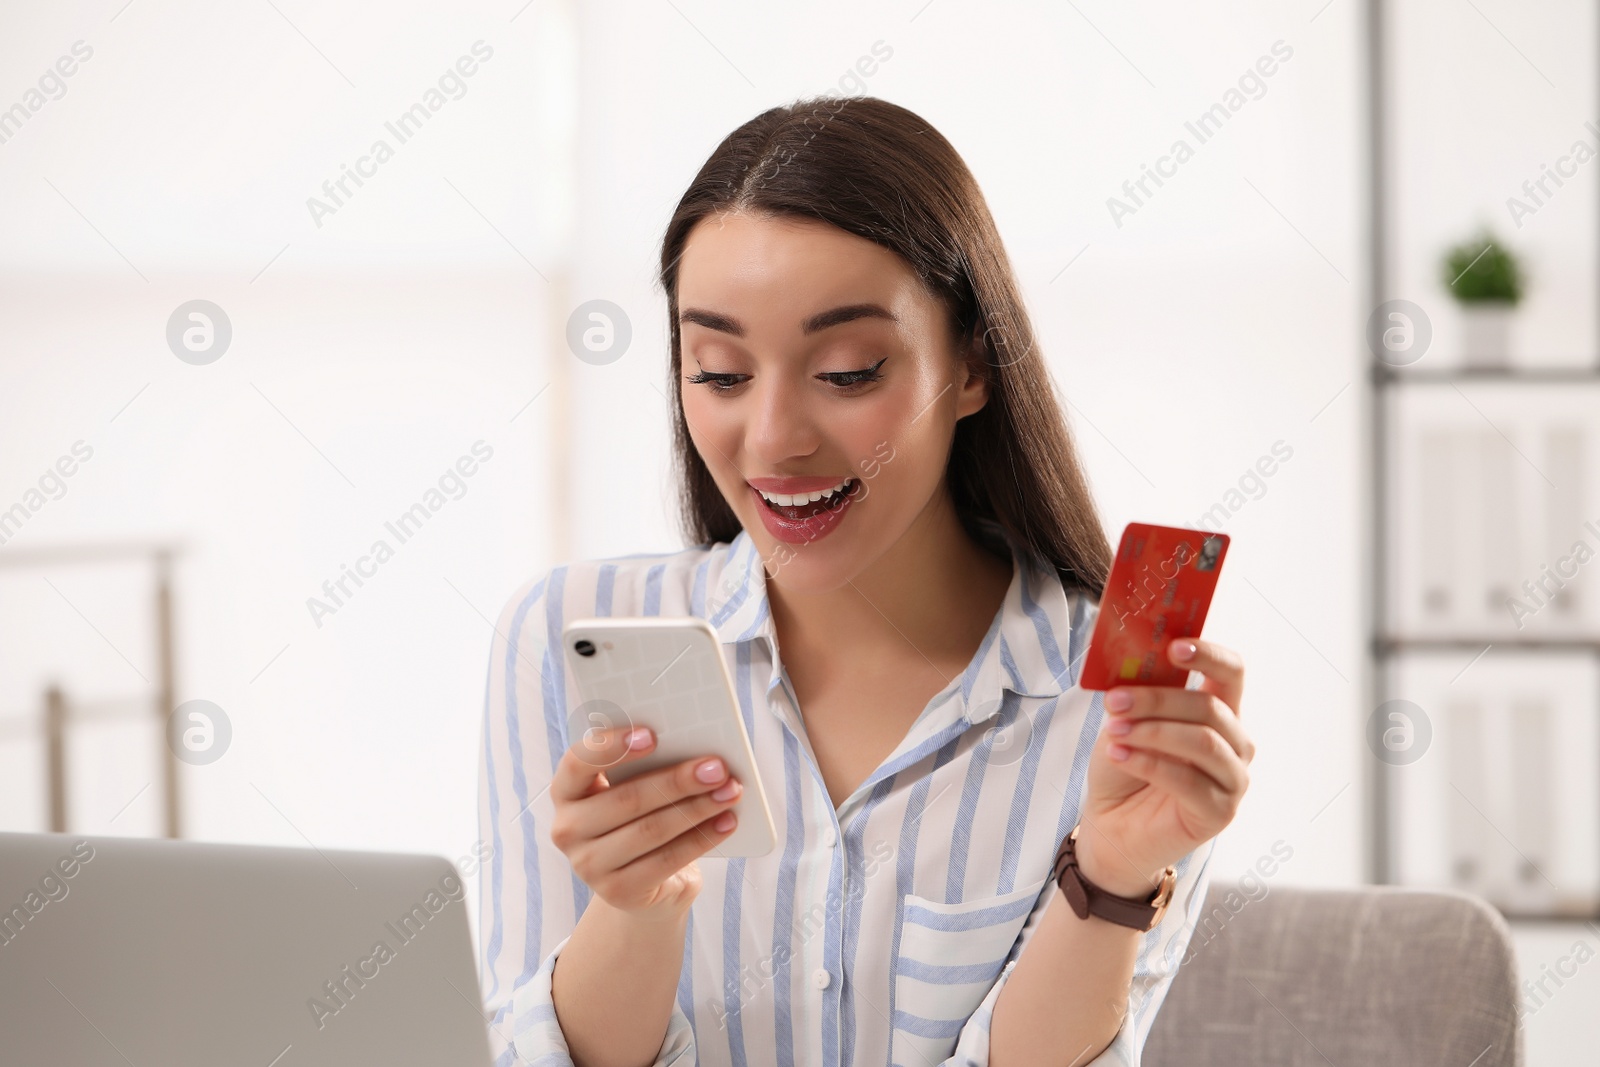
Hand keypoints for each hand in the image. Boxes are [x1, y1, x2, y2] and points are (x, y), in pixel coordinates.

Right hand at [548, 726, 742, 921]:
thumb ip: (649, 767)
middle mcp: (567, 829)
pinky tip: (726, 822)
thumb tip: (694, 751)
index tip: (653, 734)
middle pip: (627, 799)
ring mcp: (588, 865)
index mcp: (566, 791)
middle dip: (677, 780)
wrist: (644, 884)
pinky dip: (701, 839)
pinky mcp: (617, 892)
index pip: (578, 762)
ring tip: (730, 792)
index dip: (613, 746)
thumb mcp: (634, 789)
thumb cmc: (641, 818)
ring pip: (650, 830)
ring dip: (698, 808)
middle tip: (717, 768)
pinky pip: (666, 861)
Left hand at [1075, 638, 1252, 898]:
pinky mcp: (1220, 812)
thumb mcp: (1126, 719)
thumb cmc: (1125, 763)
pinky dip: (1149, 762)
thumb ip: (1138, 693)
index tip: (1174, 647)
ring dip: (1152, 731)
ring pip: (1202, 742)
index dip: (1208, 655)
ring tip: (1114, 731)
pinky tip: (1120, 754)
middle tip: (1115, 700)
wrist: (1112, 824)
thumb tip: (1130, 667)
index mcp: (1220, 711)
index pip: (1231, 672)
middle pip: (1209, 707)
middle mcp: (1236, 743)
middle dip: (1157, 699)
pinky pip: (1188, 780)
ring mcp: (1233, 779)